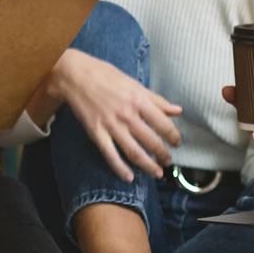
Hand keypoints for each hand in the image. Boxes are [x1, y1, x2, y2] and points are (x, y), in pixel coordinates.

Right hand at [51, 49, 182, 181]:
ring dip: (148, 166)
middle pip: (151, 141)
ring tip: (157, 173)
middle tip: (168, 162)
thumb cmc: (106, 76)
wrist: (75, 75)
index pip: (163, 124)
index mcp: (139, 100)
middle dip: (162, 155)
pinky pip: (110, 155)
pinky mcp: (96, 133)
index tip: (176, 143)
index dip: (173, 136)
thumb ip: (157, 100)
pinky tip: (128, 177)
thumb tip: (178, 111)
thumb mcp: (135, 84)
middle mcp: (127, 114)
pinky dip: (120, 169)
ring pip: (134, 152)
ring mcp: (111, 125)